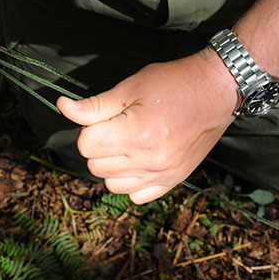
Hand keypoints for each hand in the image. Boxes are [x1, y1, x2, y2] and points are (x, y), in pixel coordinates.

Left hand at [57, 49, 238, 203]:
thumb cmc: (173, 83)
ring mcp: (162, 174)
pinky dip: (131, 181)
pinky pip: (136, 196)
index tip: (105, 117)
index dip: (89, 128)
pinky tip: (139, 160)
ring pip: (111, 184)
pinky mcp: (173, 180)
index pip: (86, 144)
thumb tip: (63, 107)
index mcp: (135, 134)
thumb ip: (94, 105)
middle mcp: (149, 160)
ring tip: (127, 143)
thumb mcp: (129, 88)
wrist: (216, 91)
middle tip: (117, 126)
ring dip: (112, 165)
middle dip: (99, 145)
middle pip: (95, 165)